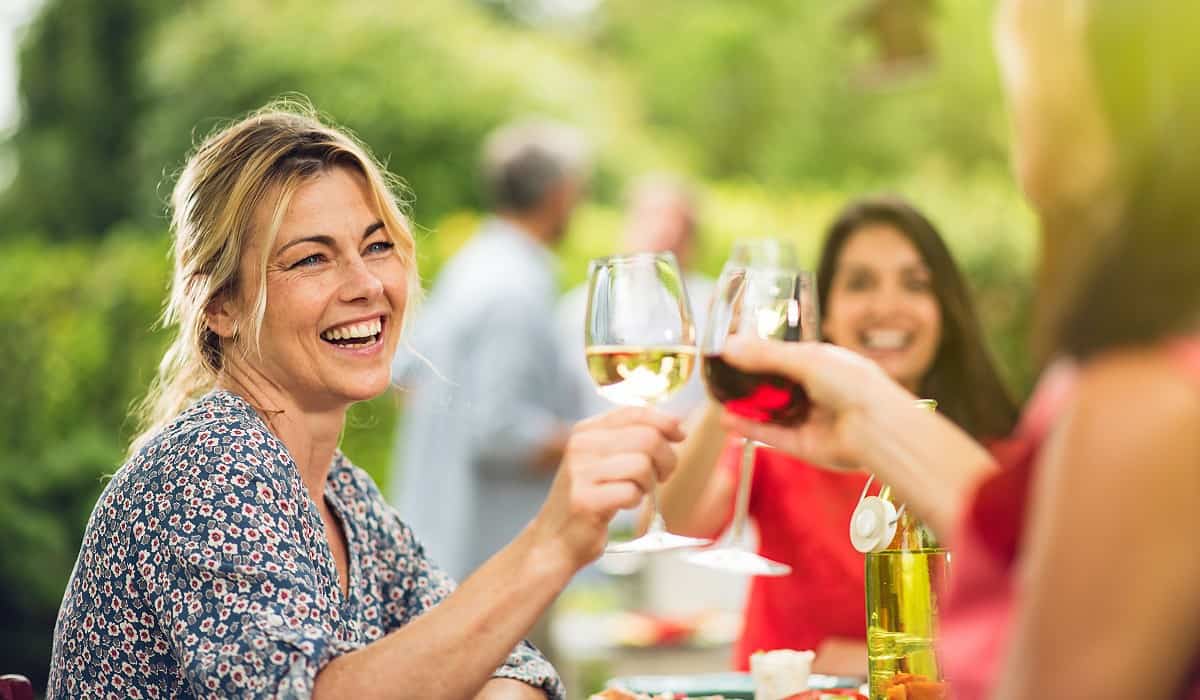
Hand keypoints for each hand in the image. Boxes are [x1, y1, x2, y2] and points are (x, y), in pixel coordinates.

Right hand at [531, 407, 684, 570]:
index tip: (680, 435)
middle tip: (662, 476)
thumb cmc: (590, 497)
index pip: (634, 412)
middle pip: (647, 438)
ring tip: (636, 491)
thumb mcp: (604, 459)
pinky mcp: (585, 500)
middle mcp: (581, 445)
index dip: (664, 421)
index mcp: (586, 430)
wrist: (556, 537)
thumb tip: (676, 424)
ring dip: (649, 483)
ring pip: (642, 465)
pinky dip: (635, 501)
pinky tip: (622, 504)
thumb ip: (632, 438)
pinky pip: (631, 492)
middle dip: (666, 458)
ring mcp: (580, 472)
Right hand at [718, 338, 910, 470]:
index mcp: (819, 362)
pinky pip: (770, 434)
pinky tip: (728, 419)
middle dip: (746, 382)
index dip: (755, 354)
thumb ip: (764, 354)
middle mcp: (813, 389)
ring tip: (718, 399)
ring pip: (768, 411)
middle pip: (771, 385)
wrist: (875, 427)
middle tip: (718, 377)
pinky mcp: (802, 444)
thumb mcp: (805, 359)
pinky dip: (749, 427)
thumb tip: (727, 346)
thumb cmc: (852, 384)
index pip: (780, 356)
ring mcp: (807, 417)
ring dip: (744, 406)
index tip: (728, 352)